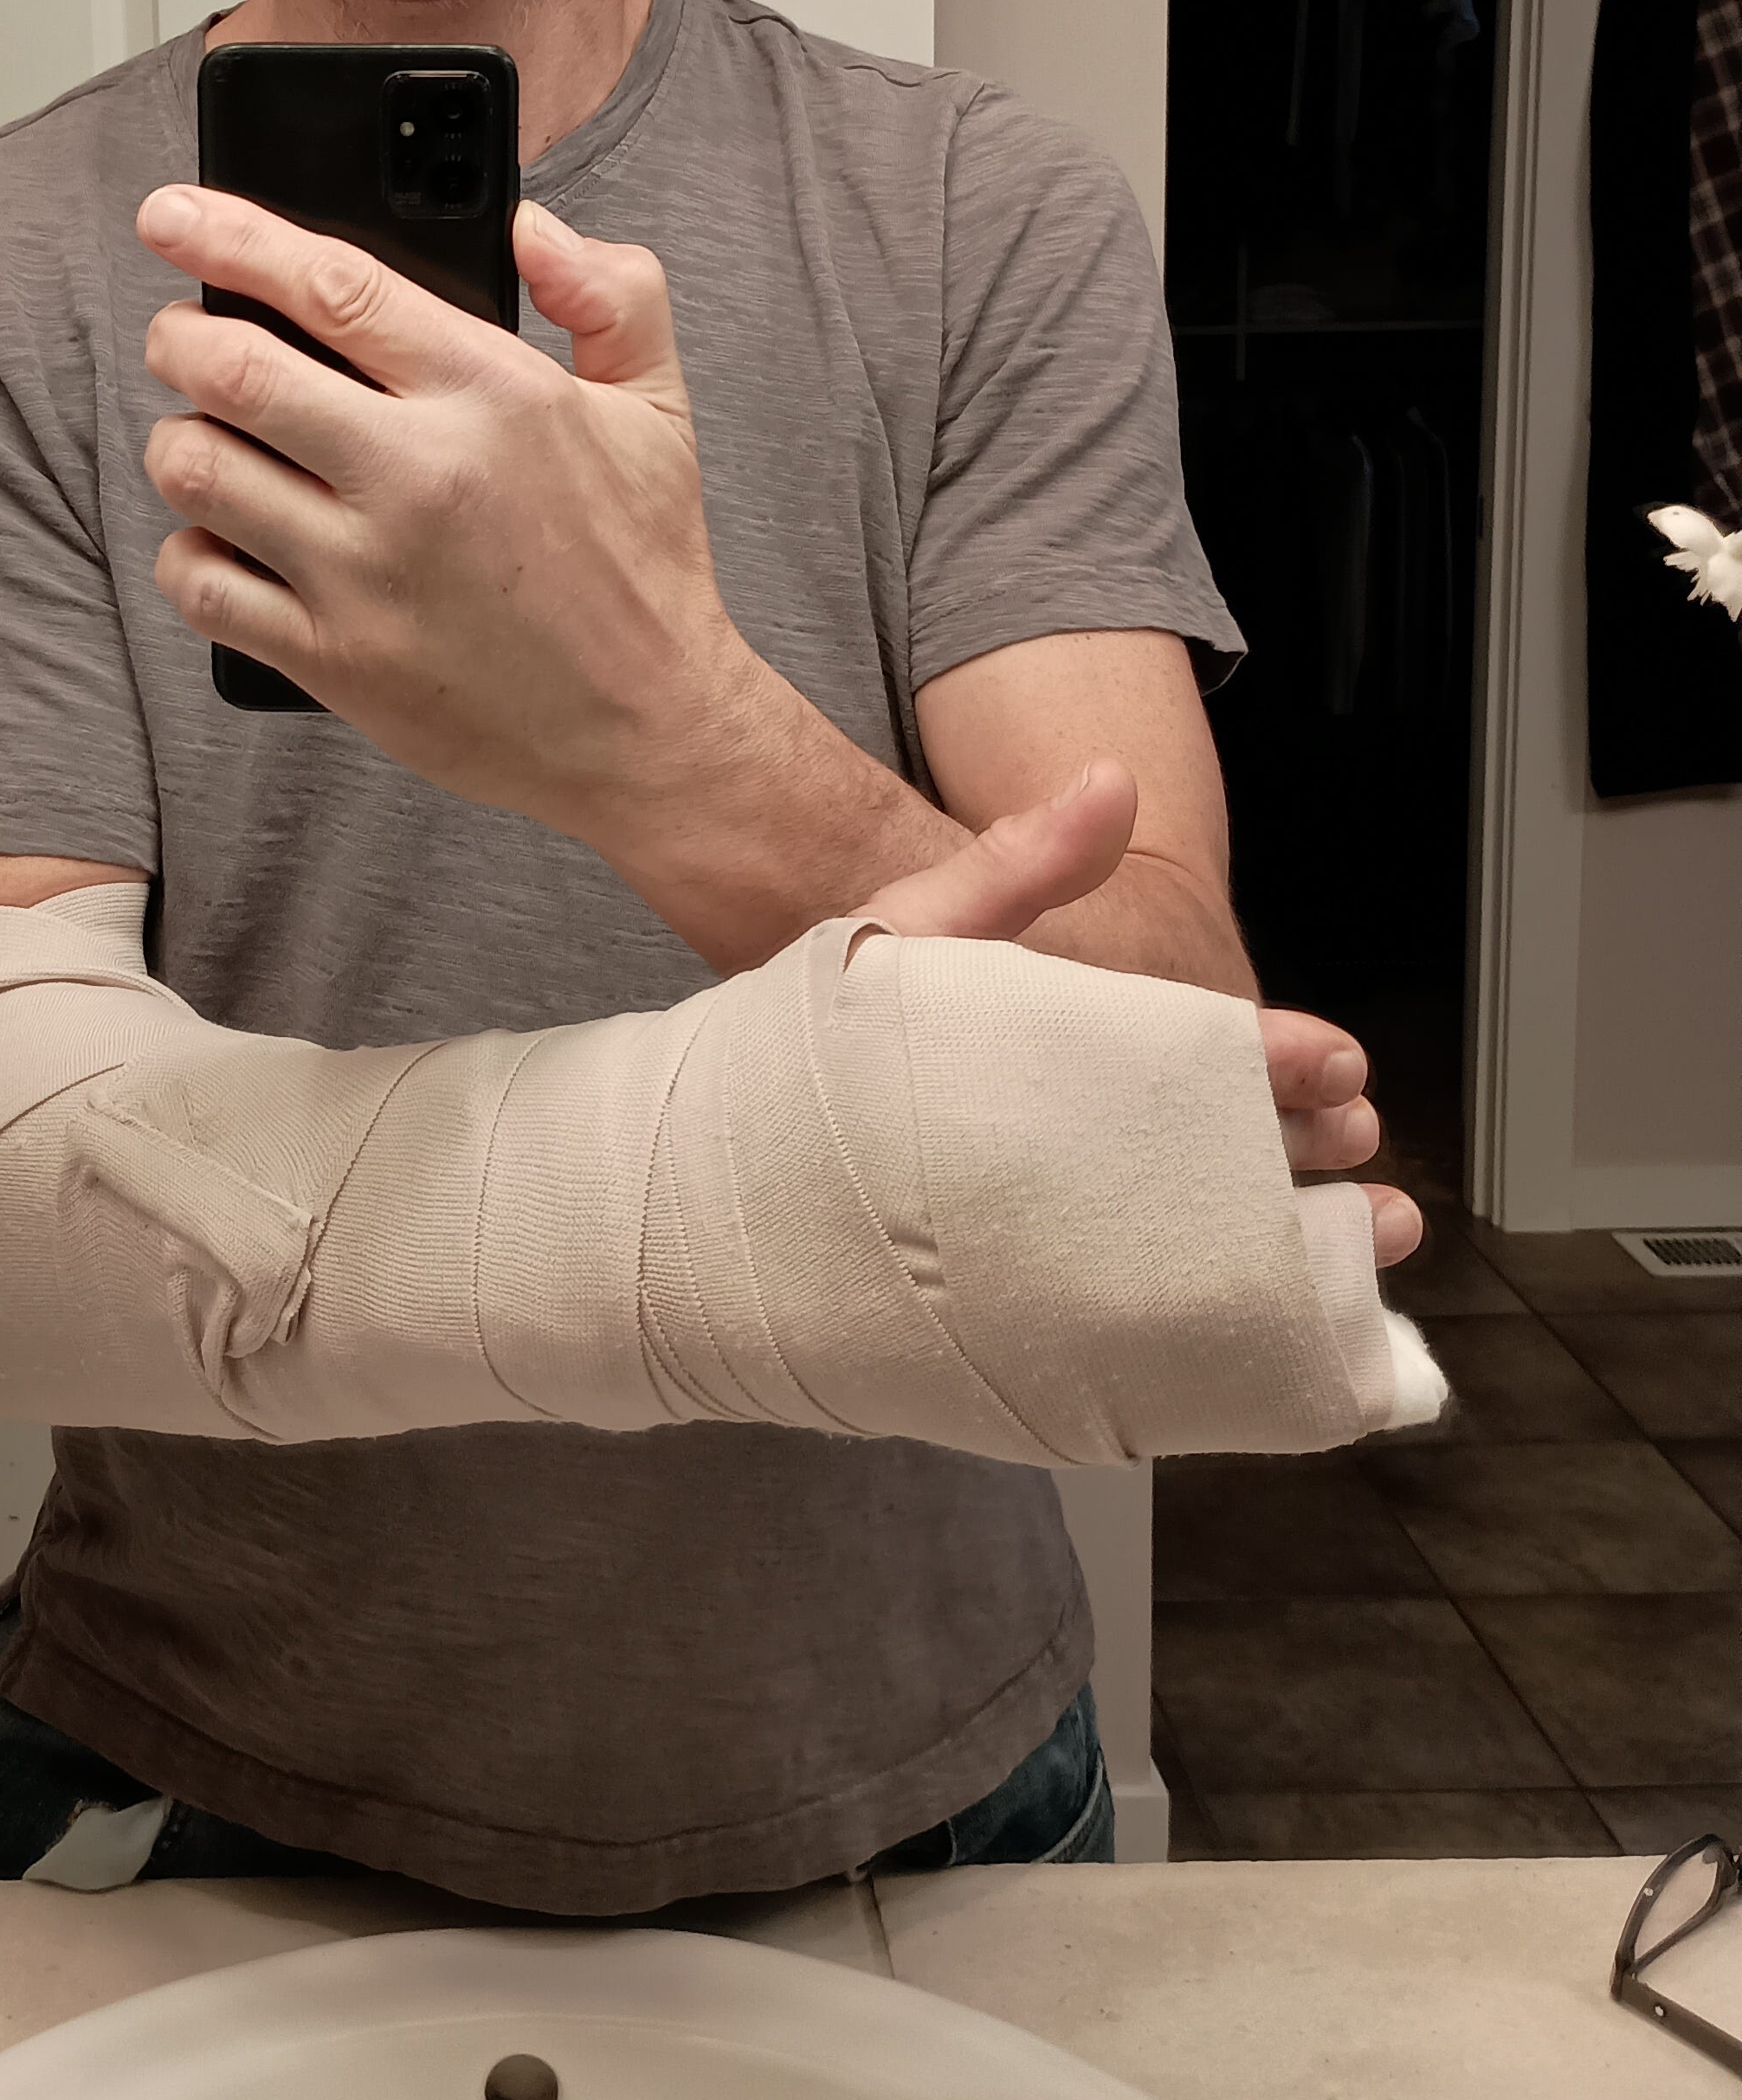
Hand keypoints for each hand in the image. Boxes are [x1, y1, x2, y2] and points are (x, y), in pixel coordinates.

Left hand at [137, 184, 753, 837]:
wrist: (649, 733)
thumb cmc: (644, 569)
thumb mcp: (658, 408)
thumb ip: (610, 292)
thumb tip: (528, 226)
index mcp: (491, 394)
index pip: (330, 285)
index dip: (228, 237)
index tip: (171, 214)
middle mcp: (419, 474)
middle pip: (231, 369)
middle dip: (178, 336)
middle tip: (178, 335)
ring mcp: (366, 572)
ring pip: (197, 470)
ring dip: (179, 440)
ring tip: (205, 438)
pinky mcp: (333, 658)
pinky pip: (201, 584)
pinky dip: (188, 552)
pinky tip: (222, 539)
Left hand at [859, 759, 1422, 1266]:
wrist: (731, 1164)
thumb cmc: (824, 1038)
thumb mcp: (918, 932)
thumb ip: (1014, 865)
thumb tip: (1110, 777)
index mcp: (1067, 1043)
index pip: (1193, 1045)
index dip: (1268, 1053)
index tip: (1333, 1059)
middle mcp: (1077, 1129)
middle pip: (1217, 1131)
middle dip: (1303, 1132)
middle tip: (1360, 1134)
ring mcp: (1064, 1218)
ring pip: (1204, 1218)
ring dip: (1296, 1220)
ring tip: (1368, 1227)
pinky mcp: (1043, 1300)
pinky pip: (1152, 1307)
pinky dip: (1230, 1311)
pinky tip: (1291, 1321)